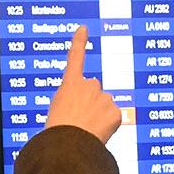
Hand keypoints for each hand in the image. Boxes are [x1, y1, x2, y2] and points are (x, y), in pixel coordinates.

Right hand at [45, 26, 121, 142]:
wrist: (69, 144)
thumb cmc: (58, 129)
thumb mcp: (57, 108)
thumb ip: (71, 99)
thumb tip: (81, 107)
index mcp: (71, 84)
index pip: (75, 57)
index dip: (79, 42)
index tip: (83, 28)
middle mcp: (90, 85)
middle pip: (94, 92)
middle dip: (91, 103)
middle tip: (80, 120)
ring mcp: (104, 97)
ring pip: (105, 106)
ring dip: (99, 116)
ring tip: (87, 130)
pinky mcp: (115, 112)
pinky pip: (113, 119)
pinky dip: (108, 126)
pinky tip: (97, 134)